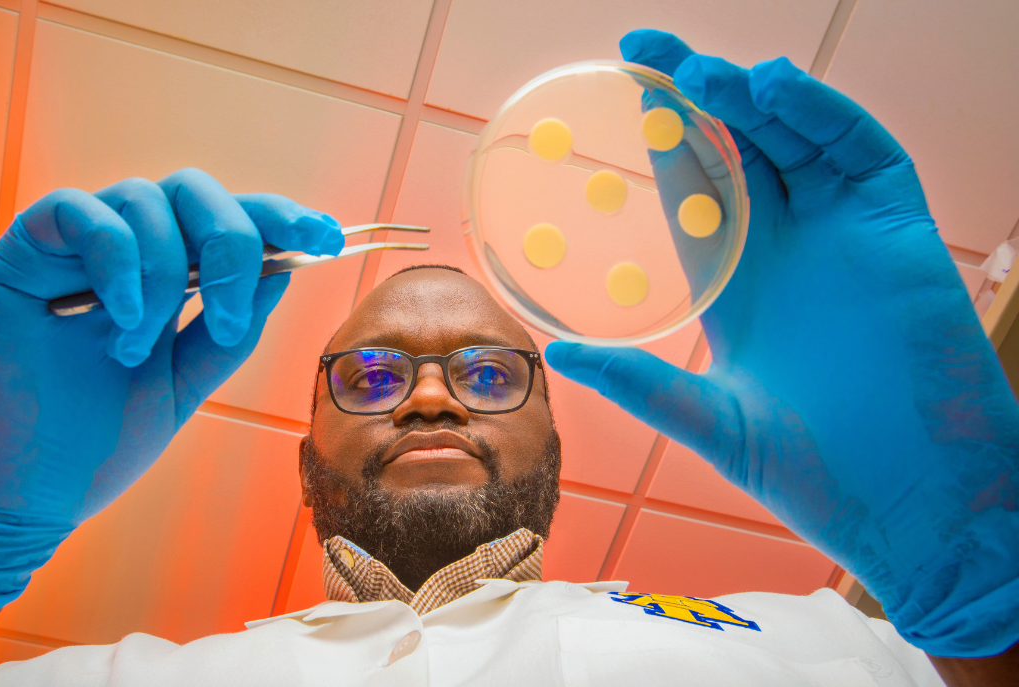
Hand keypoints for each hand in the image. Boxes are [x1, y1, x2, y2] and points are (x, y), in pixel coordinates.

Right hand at [0, 169, 343, 611]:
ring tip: (139, 347)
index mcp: (165, 283)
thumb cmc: (95, 447)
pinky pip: (74, 210)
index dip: (277, 219)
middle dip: (231, 239)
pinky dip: (114, 254)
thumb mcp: (183, 386)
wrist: (16, 499)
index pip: (227, 225)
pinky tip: (120, 315)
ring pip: (141, 197)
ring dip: (162, 271)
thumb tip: (281, 269)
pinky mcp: (18, 257)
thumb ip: (226, 330)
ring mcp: (71, 253)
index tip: (325, 238)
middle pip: (192, 192)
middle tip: (233, 308)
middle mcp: (122, 256)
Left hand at [544, 31, 1018, 657]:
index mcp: (739, 281)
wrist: (914, 504)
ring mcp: (845, 235)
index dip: (662, 139)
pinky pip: (863, 155)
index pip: (696, 190)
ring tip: (700, 71)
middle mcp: (789, 247)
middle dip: (695, 95)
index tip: (619, 92)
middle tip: (643, 48)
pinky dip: (823, 117)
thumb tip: (559, 354)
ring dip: (751, 98)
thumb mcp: (713, 421)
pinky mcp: (902, 234)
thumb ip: (642, 384)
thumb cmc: (817, 473)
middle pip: (740, 146)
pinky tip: (776, 91)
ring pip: (797, 139)